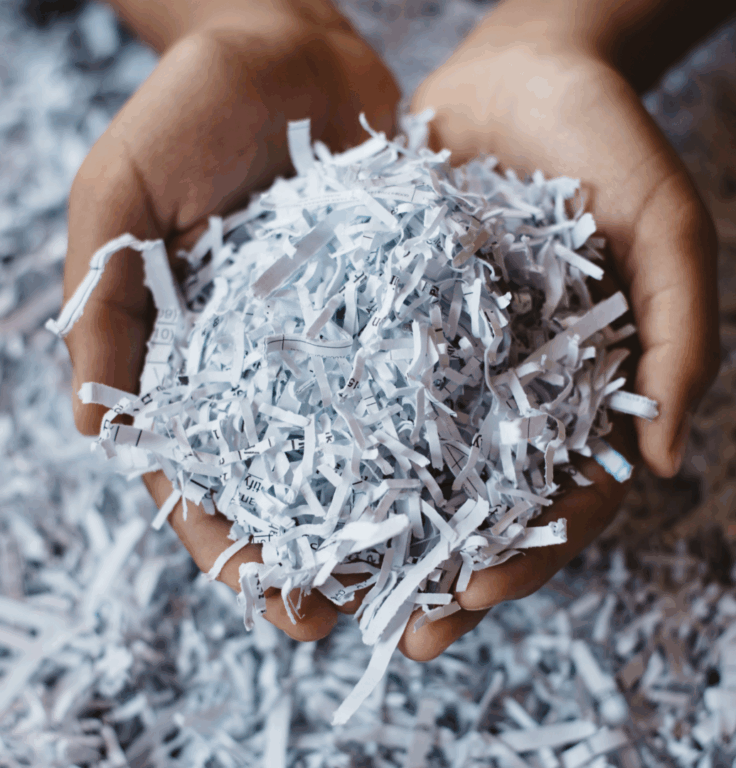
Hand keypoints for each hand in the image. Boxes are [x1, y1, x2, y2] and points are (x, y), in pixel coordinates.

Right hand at [63, 3, 400, 640]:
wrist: (284, 45)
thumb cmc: (185, 111)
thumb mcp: (118, 197)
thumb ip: (103, 305)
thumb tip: (100, 430)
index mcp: (194, 356)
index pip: (200, 470)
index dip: (222, 538)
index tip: (260, 594)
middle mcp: (270, 361)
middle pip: (285, 477)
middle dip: (307, 549)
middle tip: (339, 614)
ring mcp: (337, 338)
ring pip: (359, 442)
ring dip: (380, 511)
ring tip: (411, 572)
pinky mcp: (396, 301)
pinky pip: (418, 372)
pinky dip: (435, 425)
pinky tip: (466, 474)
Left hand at [396, 5, 719, 659]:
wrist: (521, 74)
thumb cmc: (608, 143)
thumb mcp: (666, 229)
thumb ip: (677, 335)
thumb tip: (660, 462)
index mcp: (578, 390)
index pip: (562, 496)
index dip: (529, 555)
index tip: (481, 598)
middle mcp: (508, 388)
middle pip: (481, 503)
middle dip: (447, 573)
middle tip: (405, 636)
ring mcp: (446, 360)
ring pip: (414, 464)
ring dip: (382, 534)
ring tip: (336, 592)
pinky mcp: (390, 321)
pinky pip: (360, 388)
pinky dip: (333, 439)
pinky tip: (292, 483)